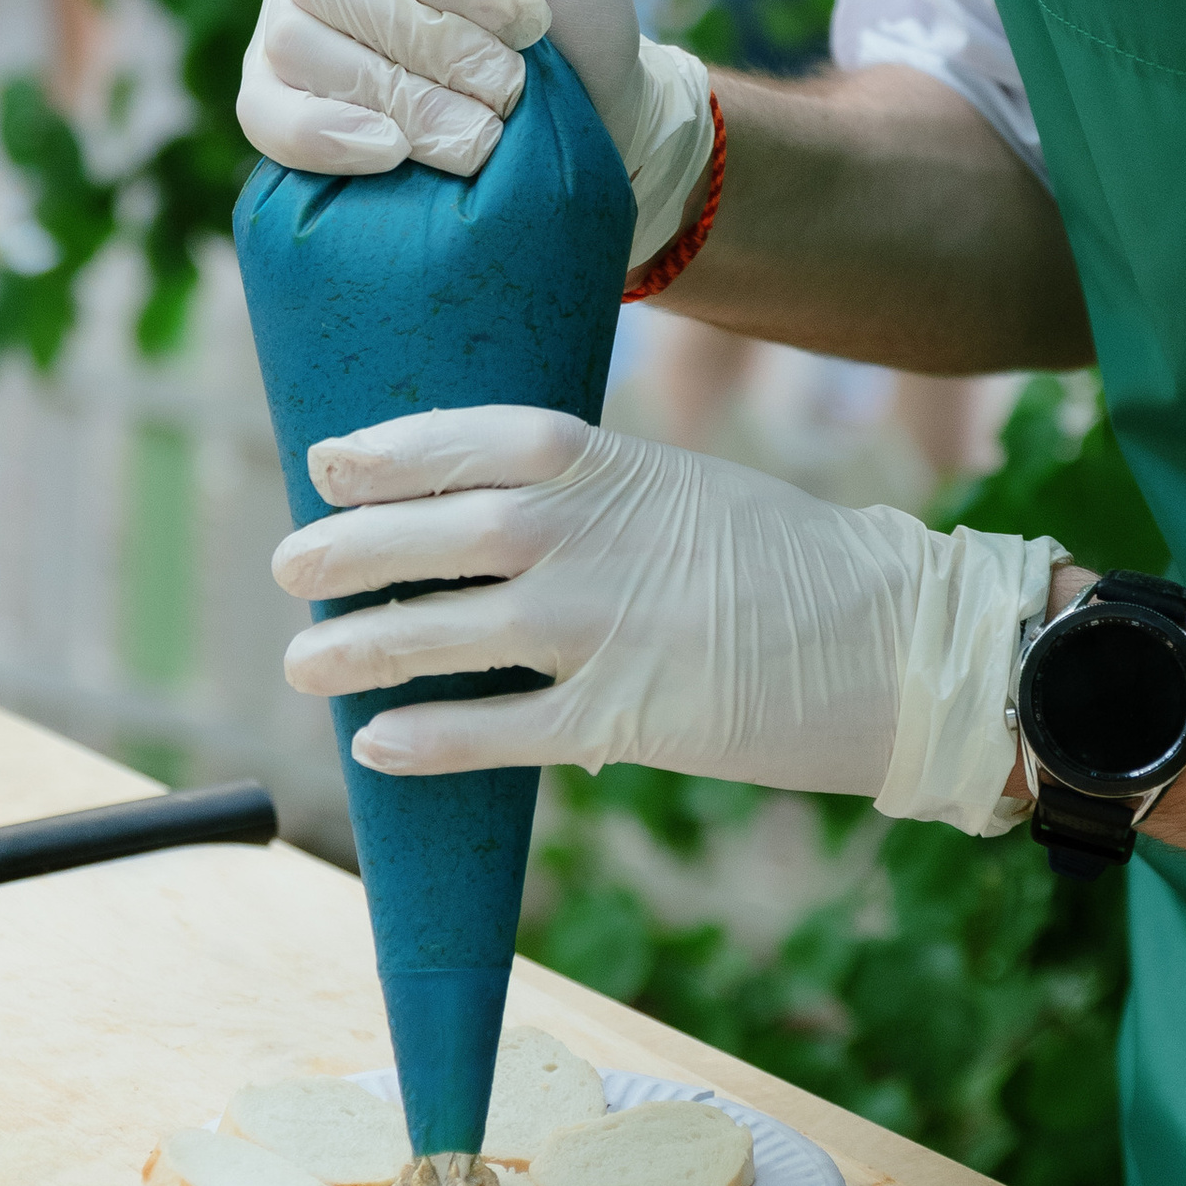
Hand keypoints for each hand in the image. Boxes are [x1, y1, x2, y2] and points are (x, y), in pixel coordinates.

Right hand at [237, 0, 713, 263]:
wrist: (586, 108)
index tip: (526, 18)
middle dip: (435, 42)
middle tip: (511, 84)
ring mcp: (287, 20)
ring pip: (301, 45)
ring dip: (405, 98)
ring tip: (482, 130)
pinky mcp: (275, 98)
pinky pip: (262, 111)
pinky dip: (326, 135)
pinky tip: (393, 151)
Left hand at [276, 403, 1059, 831]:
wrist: (895, 639)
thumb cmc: (788, 560)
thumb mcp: (682, 489)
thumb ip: (593, 495)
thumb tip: (492, 512)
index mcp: (612, 464)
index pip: (474, 439)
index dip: (392, 452)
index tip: (328, 462)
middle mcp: (593, 536)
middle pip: (441, 533)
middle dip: (352, 549)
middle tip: (290, 566)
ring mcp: (605, 626)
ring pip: (451, 633)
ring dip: (365, 647)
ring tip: (304, 662)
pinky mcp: (625, 717)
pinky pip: (502, 731)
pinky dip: (433, 738)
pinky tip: (380, 745)